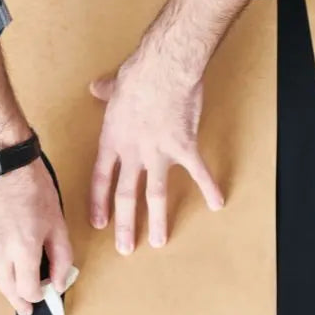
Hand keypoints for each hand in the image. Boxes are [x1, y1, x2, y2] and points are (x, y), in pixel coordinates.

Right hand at [0, 159, 72, 314]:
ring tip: (12, 241)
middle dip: (18, 298)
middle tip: (24, 306)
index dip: (37, 296)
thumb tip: (60, 283)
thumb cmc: (33, 187)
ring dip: (4, 265)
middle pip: (6, 288)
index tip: (42, 295)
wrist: (1, 161)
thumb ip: (61, 257)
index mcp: (24, 249)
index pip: (28, 291)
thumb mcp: (57, 222)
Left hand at [88, 0, 248, 252]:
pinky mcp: (184, 147)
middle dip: (125, 225)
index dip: (99, 202)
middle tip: (125, 248)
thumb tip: (96, 87)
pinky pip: (198, 172)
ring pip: (156, 194)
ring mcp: (158, 152)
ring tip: (160, 241)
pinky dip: (209, 188)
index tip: (99, 222)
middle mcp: (132, 152)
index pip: (100, 179)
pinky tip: (217, 203)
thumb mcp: (114, 85)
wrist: (164, 67)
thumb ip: (105, 92)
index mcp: (112, 140)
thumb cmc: (139, 73)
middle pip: (126, 196)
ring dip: (158, 220)